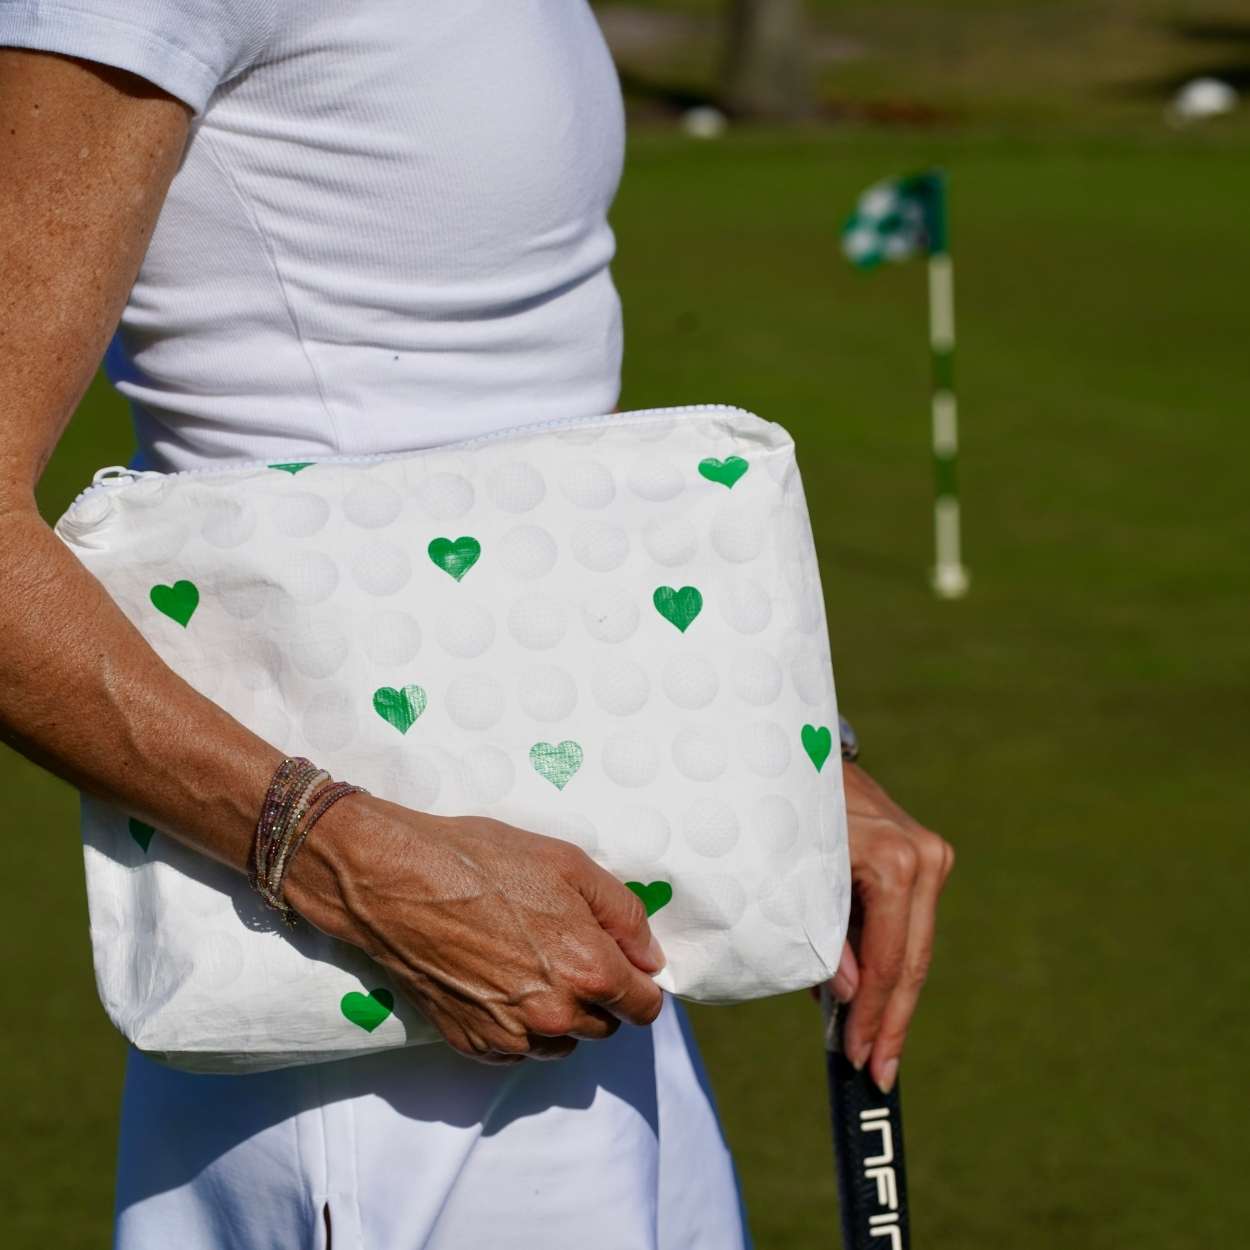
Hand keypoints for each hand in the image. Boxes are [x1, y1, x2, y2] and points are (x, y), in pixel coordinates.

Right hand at [285, 794, 666, 1063]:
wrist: (396, 882)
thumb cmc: (483, 862)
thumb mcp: (569, 864)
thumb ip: (624, 914)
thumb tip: (651, 958)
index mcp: (589, 969)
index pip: (644, 1007)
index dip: (639, 982)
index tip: (622, 961)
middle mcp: (555, 1016)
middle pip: (604, 1026)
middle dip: (597, 994)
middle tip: (564, 948)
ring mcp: (511, 1037)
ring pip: (561, 1042)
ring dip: (559, 1014)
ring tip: (527, 962)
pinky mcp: (472, 1045)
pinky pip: (517, 1048)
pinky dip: (517, 1025)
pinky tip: (496, 980)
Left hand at [821, 762, 953, 1092]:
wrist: (804, 749)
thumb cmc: (787, 807)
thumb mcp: (792, 873)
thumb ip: (821, 935)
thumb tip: (844, 996)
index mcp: (896, 862)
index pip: (891, 959)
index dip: (877, 1015)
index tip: (865, 1061)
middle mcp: (924, 859)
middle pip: (913, 961)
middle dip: (891, 1020)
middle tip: (878, 1074)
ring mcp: (930, 857)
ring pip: (914, 947)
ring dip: (891, 998)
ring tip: (875, 1050)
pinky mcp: (924, 858)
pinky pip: (906, 925)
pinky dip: (887, 962)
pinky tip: (871, 1003)